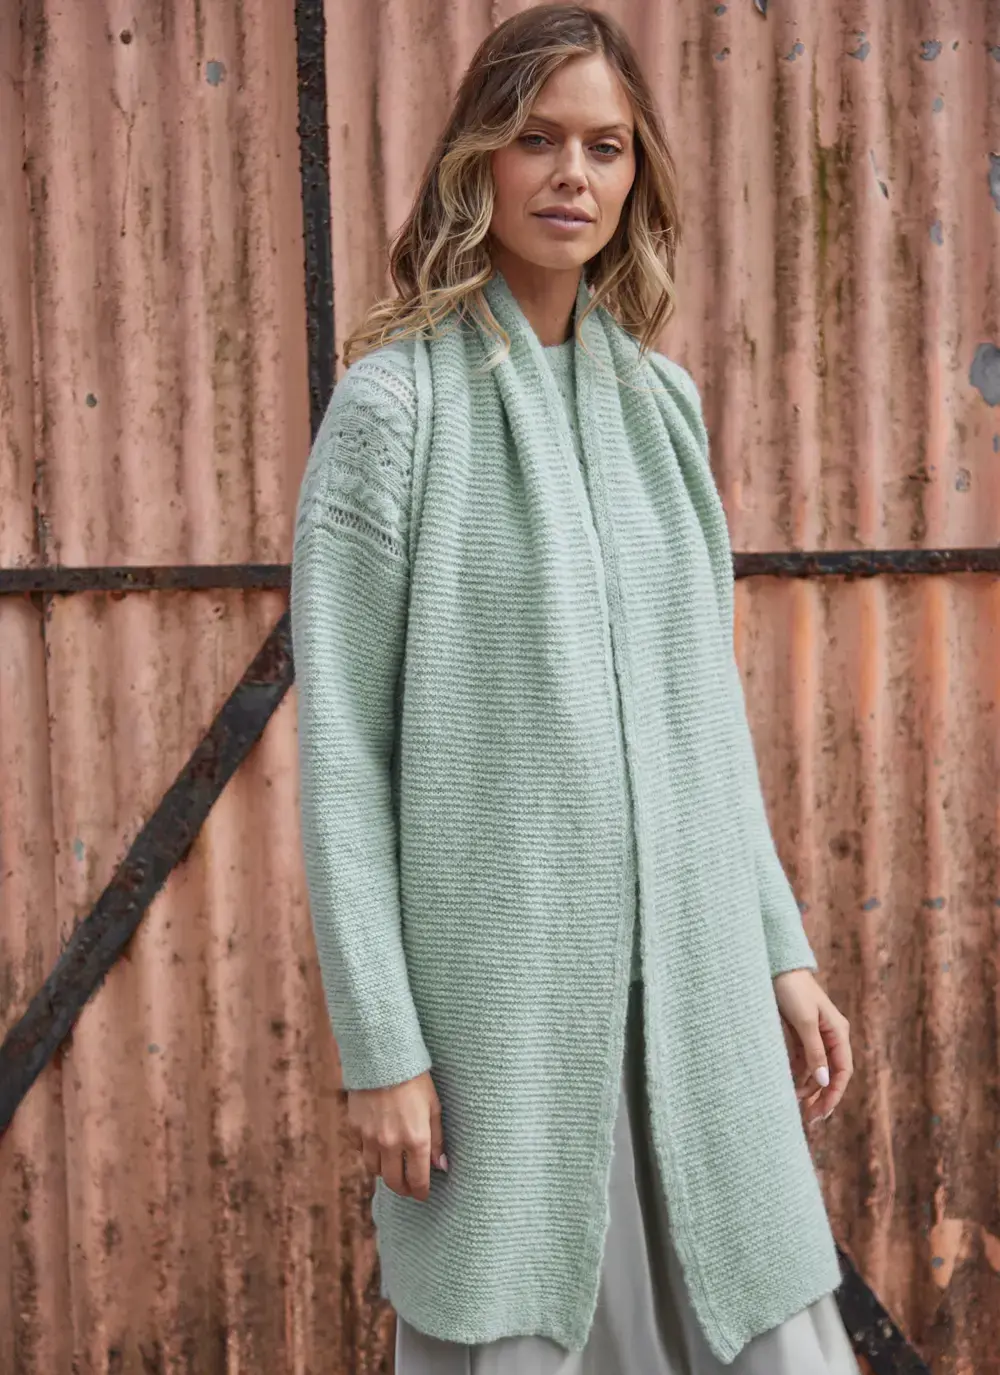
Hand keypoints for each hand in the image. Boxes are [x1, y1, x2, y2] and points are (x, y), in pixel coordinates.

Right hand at [346, 1069, 446, 1200]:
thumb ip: (438, 1139)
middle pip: (393, 1182)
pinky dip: (370, 1153)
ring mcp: (370, 1138)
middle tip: (408, 1187)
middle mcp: (391, 1144)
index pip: (418, 1180)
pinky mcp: (355, 1128)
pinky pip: (361, 1151)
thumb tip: (441, 1166)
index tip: (423, 1194)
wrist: (383, 1056)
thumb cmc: (415, 1079)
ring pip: (374, 1170)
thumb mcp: (434, 1106)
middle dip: (402, 1189)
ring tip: (393, 1166)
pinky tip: (378, 1145)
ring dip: (385, 1172)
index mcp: (416, 1139)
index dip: (421, 1192)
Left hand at [772, 969, 852, 1125]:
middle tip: (809, 1118)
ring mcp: (814, 1035)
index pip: (842, 1071)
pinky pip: (801, 1059)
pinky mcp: (798, 1033)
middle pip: (830, 1073)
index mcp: (838, 1032)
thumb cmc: (793, 990)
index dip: (834, 1094)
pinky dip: (797, 1073)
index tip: (822, 1113)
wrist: (775, 966)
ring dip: (807, 1086)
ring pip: (815, 1069)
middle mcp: (830, 1035)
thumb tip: (824, 1083)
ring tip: (793, 1102)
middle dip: (822, 1096)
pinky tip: (789, 1085)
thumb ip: (814, 1053)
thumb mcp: (804, 1022)